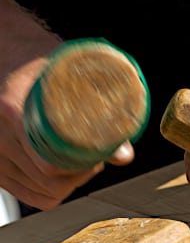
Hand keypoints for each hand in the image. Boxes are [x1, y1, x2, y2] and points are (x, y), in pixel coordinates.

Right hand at [0, 0, 133, 210]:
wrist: (5, 49)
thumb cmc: (38, 61)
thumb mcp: (69, 74)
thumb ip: (99, 109)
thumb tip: (124, 155)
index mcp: (11, 111)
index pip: (49, 165)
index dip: (81, 169)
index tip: (97, 158)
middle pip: (46, 181)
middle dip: (78, 176)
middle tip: (95, 159)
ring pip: (38, 191)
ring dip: (66, 184)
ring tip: (81, 162)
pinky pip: (27, 193)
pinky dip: (49, 192)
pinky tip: (64, 177)